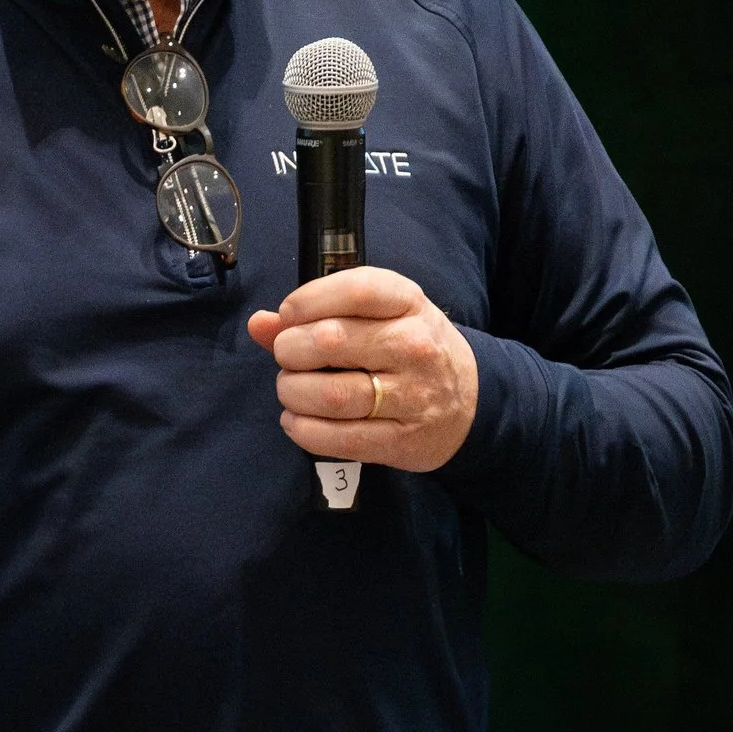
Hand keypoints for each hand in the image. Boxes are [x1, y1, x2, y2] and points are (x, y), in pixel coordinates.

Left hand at [246, 268, 480, 472]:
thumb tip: (260, 323)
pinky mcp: (402, 440)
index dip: (307, 301)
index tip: (288, 316)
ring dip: (293, 392)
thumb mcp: (380, 316)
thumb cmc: (410, 348)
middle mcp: (414, 346)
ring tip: (291, 389)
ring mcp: (411, 396)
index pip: (354, 290)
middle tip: (287, 357)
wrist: (472, 402)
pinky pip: (340, 439)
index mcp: (408, 303)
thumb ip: (317, 315)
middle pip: (330, 342)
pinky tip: (296, 420)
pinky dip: (305, 430)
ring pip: (331, 395)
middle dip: (290, 350)